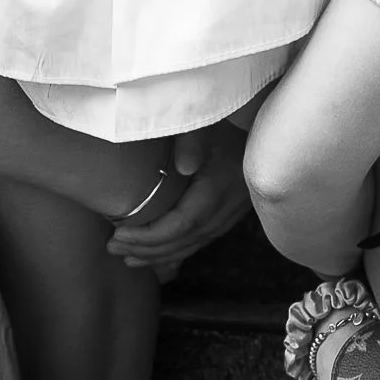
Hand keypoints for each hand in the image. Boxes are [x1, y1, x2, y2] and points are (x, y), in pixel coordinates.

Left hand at [107, 122, 249, 276]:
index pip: (179, 225)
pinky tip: (160, 255)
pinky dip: (178, 250)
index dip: (148, 236)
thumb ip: (194, 142)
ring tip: (129, 258)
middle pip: (183, 241)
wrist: (266, 128)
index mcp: (217, 191)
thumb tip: (183, 166)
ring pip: (193, 245)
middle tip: (113, 248)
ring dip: (159, 255)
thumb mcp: (209, 125)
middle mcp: (225, 209)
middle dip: (146, 250)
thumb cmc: (229, 122)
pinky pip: (202, 240)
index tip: (118, 233)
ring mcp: (231, 214)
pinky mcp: (232, 212)